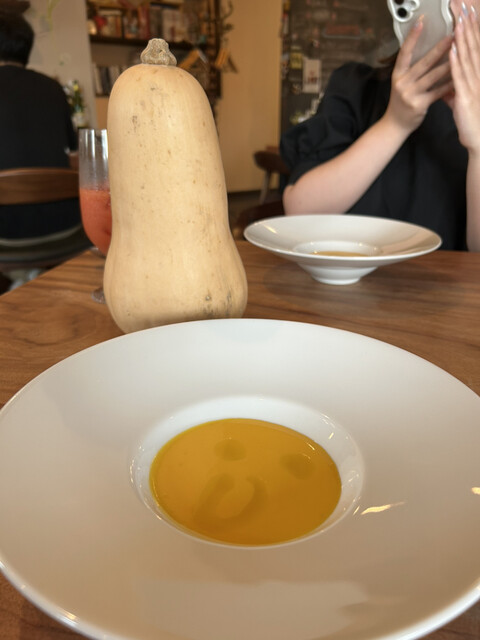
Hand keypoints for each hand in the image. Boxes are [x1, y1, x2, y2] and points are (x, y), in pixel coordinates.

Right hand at [384, 19, 452, 134]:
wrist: (395, 125)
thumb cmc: (402, 101)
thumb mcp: (402, 83)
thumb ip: (412, 69)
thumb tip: (429, 50)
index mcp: (398, 75)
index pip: (404, 52)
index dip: (412, 37)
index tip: (421, 22)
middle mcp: (402, 83)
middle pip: (423, 63)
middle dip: (439, 49)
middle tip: (452, 36)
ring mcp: (410, 95)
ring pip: (432, 77)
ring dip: (448, 64)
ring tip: (459, 53)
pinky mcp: (419, 105)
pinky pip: (438, 92)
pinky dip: (449, 84)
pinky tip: (458, 76)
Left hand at [448, 1, 479, 153]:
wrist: (477, 138)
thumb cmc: (469, 120)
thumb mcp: (458, 102)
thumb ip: (452, 91)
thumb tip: (445, 88)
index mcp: (475, 76)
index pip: (473, 48)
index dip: (471, 30)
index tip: (467, 13)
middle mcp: (477, 76)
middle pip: (473, 47)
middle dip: (468, 27)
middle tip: (465, 7)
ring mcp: (473, 85)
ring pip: (467, 57)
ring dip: (463, 38)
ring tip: (459, 21)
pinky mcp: (466, 96)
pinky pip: (460, 76)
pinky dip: (456, 61)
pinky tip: (453, 49)